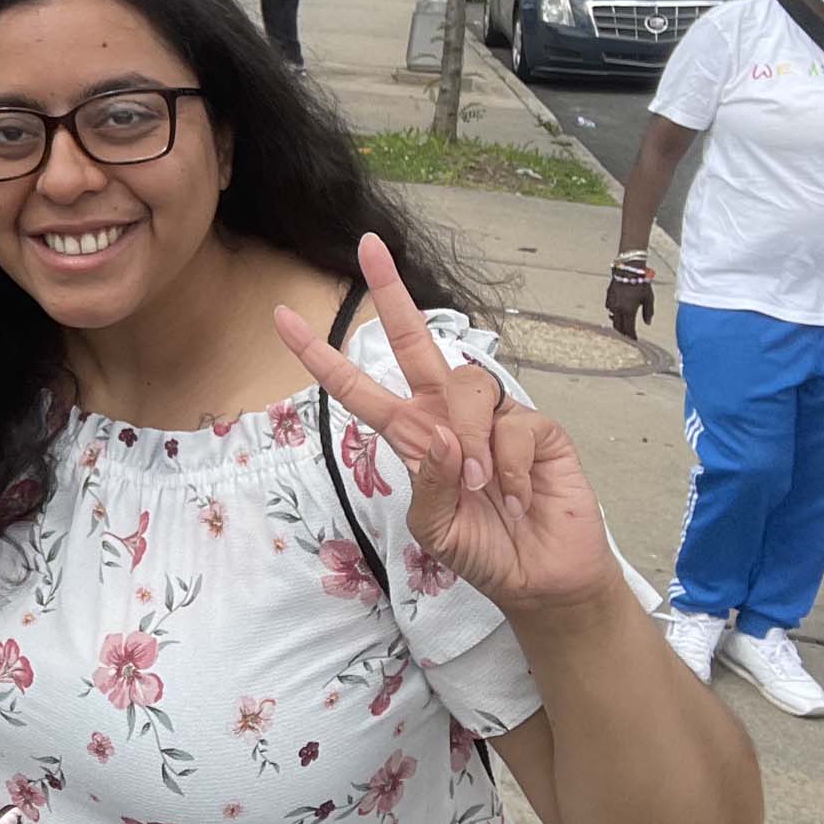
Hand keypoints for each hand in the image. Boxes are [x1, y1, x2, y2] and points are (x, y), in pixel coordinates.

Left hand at [275, 233, 619, 615]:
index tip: (282, 317)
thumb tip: (441, 439)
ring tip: (481, 487)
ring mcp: (492, 416)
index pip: (358, 387)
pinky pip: (512, 425)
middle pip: (413, 340)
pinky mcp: (536, 427)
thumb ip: (426, 486)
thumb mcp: (434, 528)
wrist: (540, 577)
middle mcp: (446, 414)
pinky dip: (508, 465)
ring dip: (469, 440)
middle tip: (368, 246)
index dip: (321, 355)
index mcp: (410, 433)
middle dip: (390, 291)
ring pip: (466, 385)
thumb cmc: (482, 551)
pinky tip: (517, 493)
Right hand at [604, 273, 654, 338]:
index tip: (635, 340)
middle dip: (624, 333)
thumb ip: (648, 312)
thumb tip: (648, 322)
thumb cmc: (641, 283)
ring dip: (618, 324)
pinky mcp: (608, 297)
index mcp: (629, 311)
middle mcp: (618, 309)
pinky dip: (614, 314)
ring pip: (613, 319)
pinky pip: (610, 310)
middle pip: (618, 327)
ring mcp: (612, 303)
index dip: (632, 336)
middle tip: (629, 336)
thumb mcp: (648, 298)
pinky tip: (618, 312)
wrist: (628, 270)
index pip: (629, 329)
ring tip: (624, 326)